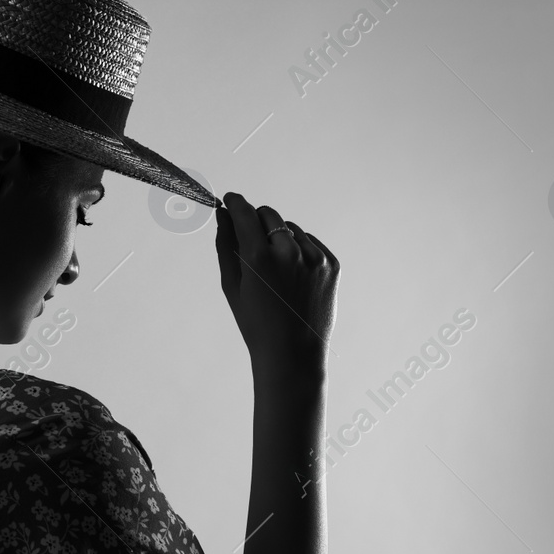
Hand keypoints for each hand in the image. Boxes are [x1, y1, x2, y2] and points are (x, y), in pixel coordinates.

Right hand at [214, 193, 338, 374]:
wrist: (293, 354)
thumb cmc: (256, 324)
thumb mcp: (232, 286)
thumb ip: (226, 245)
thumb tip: (222, 215)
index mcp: (259, 258)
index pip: (245, 212)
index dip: (235, 203)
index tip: (229, 199)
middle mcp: (289, 252)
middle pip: (268, 215)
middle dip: (256, 221)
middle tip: (250, 240)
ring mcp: (315, 257)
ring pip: (290, 228)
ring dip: (279, 238)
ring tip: (275, 272)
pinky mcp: (332, 263)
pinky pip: (310, 242)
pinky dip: (299, 250)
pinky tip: (292, 277)